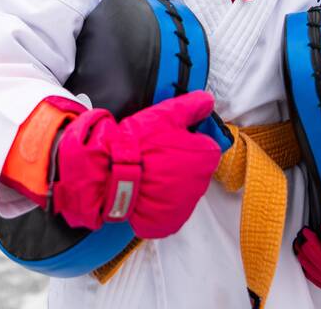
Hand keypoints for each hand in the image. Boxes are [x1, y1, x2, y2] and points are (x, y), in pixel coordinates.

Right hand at [52, 91, 222, 238]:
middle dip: (181, 160)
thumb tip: (207, 101)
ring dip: (171, 179)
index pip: (207, 145)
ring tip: (148, 169)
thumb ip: (192, 105)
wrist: (113, 172)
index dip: (189, 139)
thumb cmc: (141, 142)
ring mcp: (186, 203)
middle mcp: (202, 182)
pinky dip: (160, 198)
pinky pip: (169, 206)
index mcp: (206, 157)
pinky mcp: (171, 219)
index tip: (171, 137)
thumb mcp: (166, 114)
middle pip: (196, 167)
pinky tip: (145, 187)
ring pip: (182, 186)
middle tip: (156, 152)